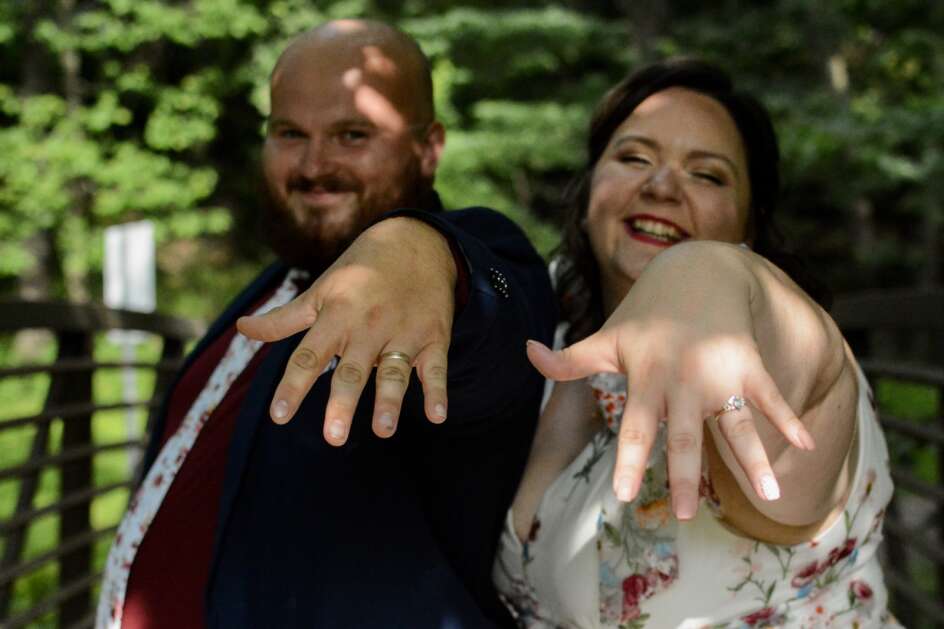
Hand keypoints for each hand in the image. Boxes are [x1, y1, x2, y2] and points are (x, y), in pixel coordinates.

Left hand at [237, 217, 456, 445]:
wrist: (416, 242)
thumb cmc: (360, 271)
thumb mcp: (321, 291)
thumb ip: (284, 319)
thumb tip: (241, 328)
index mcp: (336, 316)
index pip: (309, 356)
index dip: (293, 386)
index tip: (279, 416)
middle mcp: (368, 326)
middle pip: (352, 370)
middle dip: (343, 403)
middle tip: (333, 437)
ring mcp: (403, 332)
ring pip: (395, 371)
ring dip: (390, 401)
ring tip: (384, 430)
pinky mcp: (433, 337)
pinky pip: (436, 367)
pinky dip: (438, 391)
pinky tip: (437, 415)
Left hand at [526, 242, 815, 519]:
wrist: (697, 270)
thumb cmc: (645, 316)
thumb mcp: (607, 336)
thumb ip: (568, 358)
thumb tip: (525, 351)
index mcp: (647, 374)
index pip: (635, 423)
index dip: (628, 458)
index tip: (622, 494)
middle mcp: (684, 376)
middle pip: (684, 434)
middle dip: (683, 474)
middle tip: (681, 515)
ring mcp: (721, 371)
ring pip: (736, 423)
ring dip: (753, 458)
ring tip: (769, 495)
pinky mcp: (750, 364)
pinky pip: (770, 396)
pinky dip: (789, 418)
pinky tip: (806, 445)